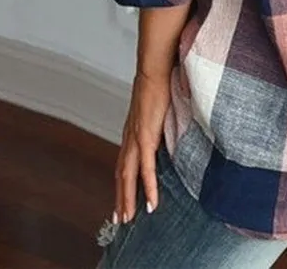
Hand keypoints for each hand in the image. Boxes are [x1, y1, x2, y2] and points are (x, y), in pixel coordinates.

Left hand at [114, 70, 170, 222]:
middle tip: (119, 220)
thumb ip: (159, 118)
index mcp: (133, 130)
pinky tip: (151, 204)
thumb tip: (167, 124)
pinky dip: (148, 187)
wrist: (155, 67)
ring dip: (128, 199)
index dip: (121, 182)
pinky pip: (147, 168)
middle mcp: (130, 137)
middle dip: (120, 198)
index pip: (123, 162)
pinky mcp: (146, 136)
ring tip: (128, 219)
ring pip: (128, 176)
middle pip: (121, 174)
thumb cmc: (160, 81)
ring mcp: (137, 138)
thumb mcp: (158, 105)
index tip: (121, 199)